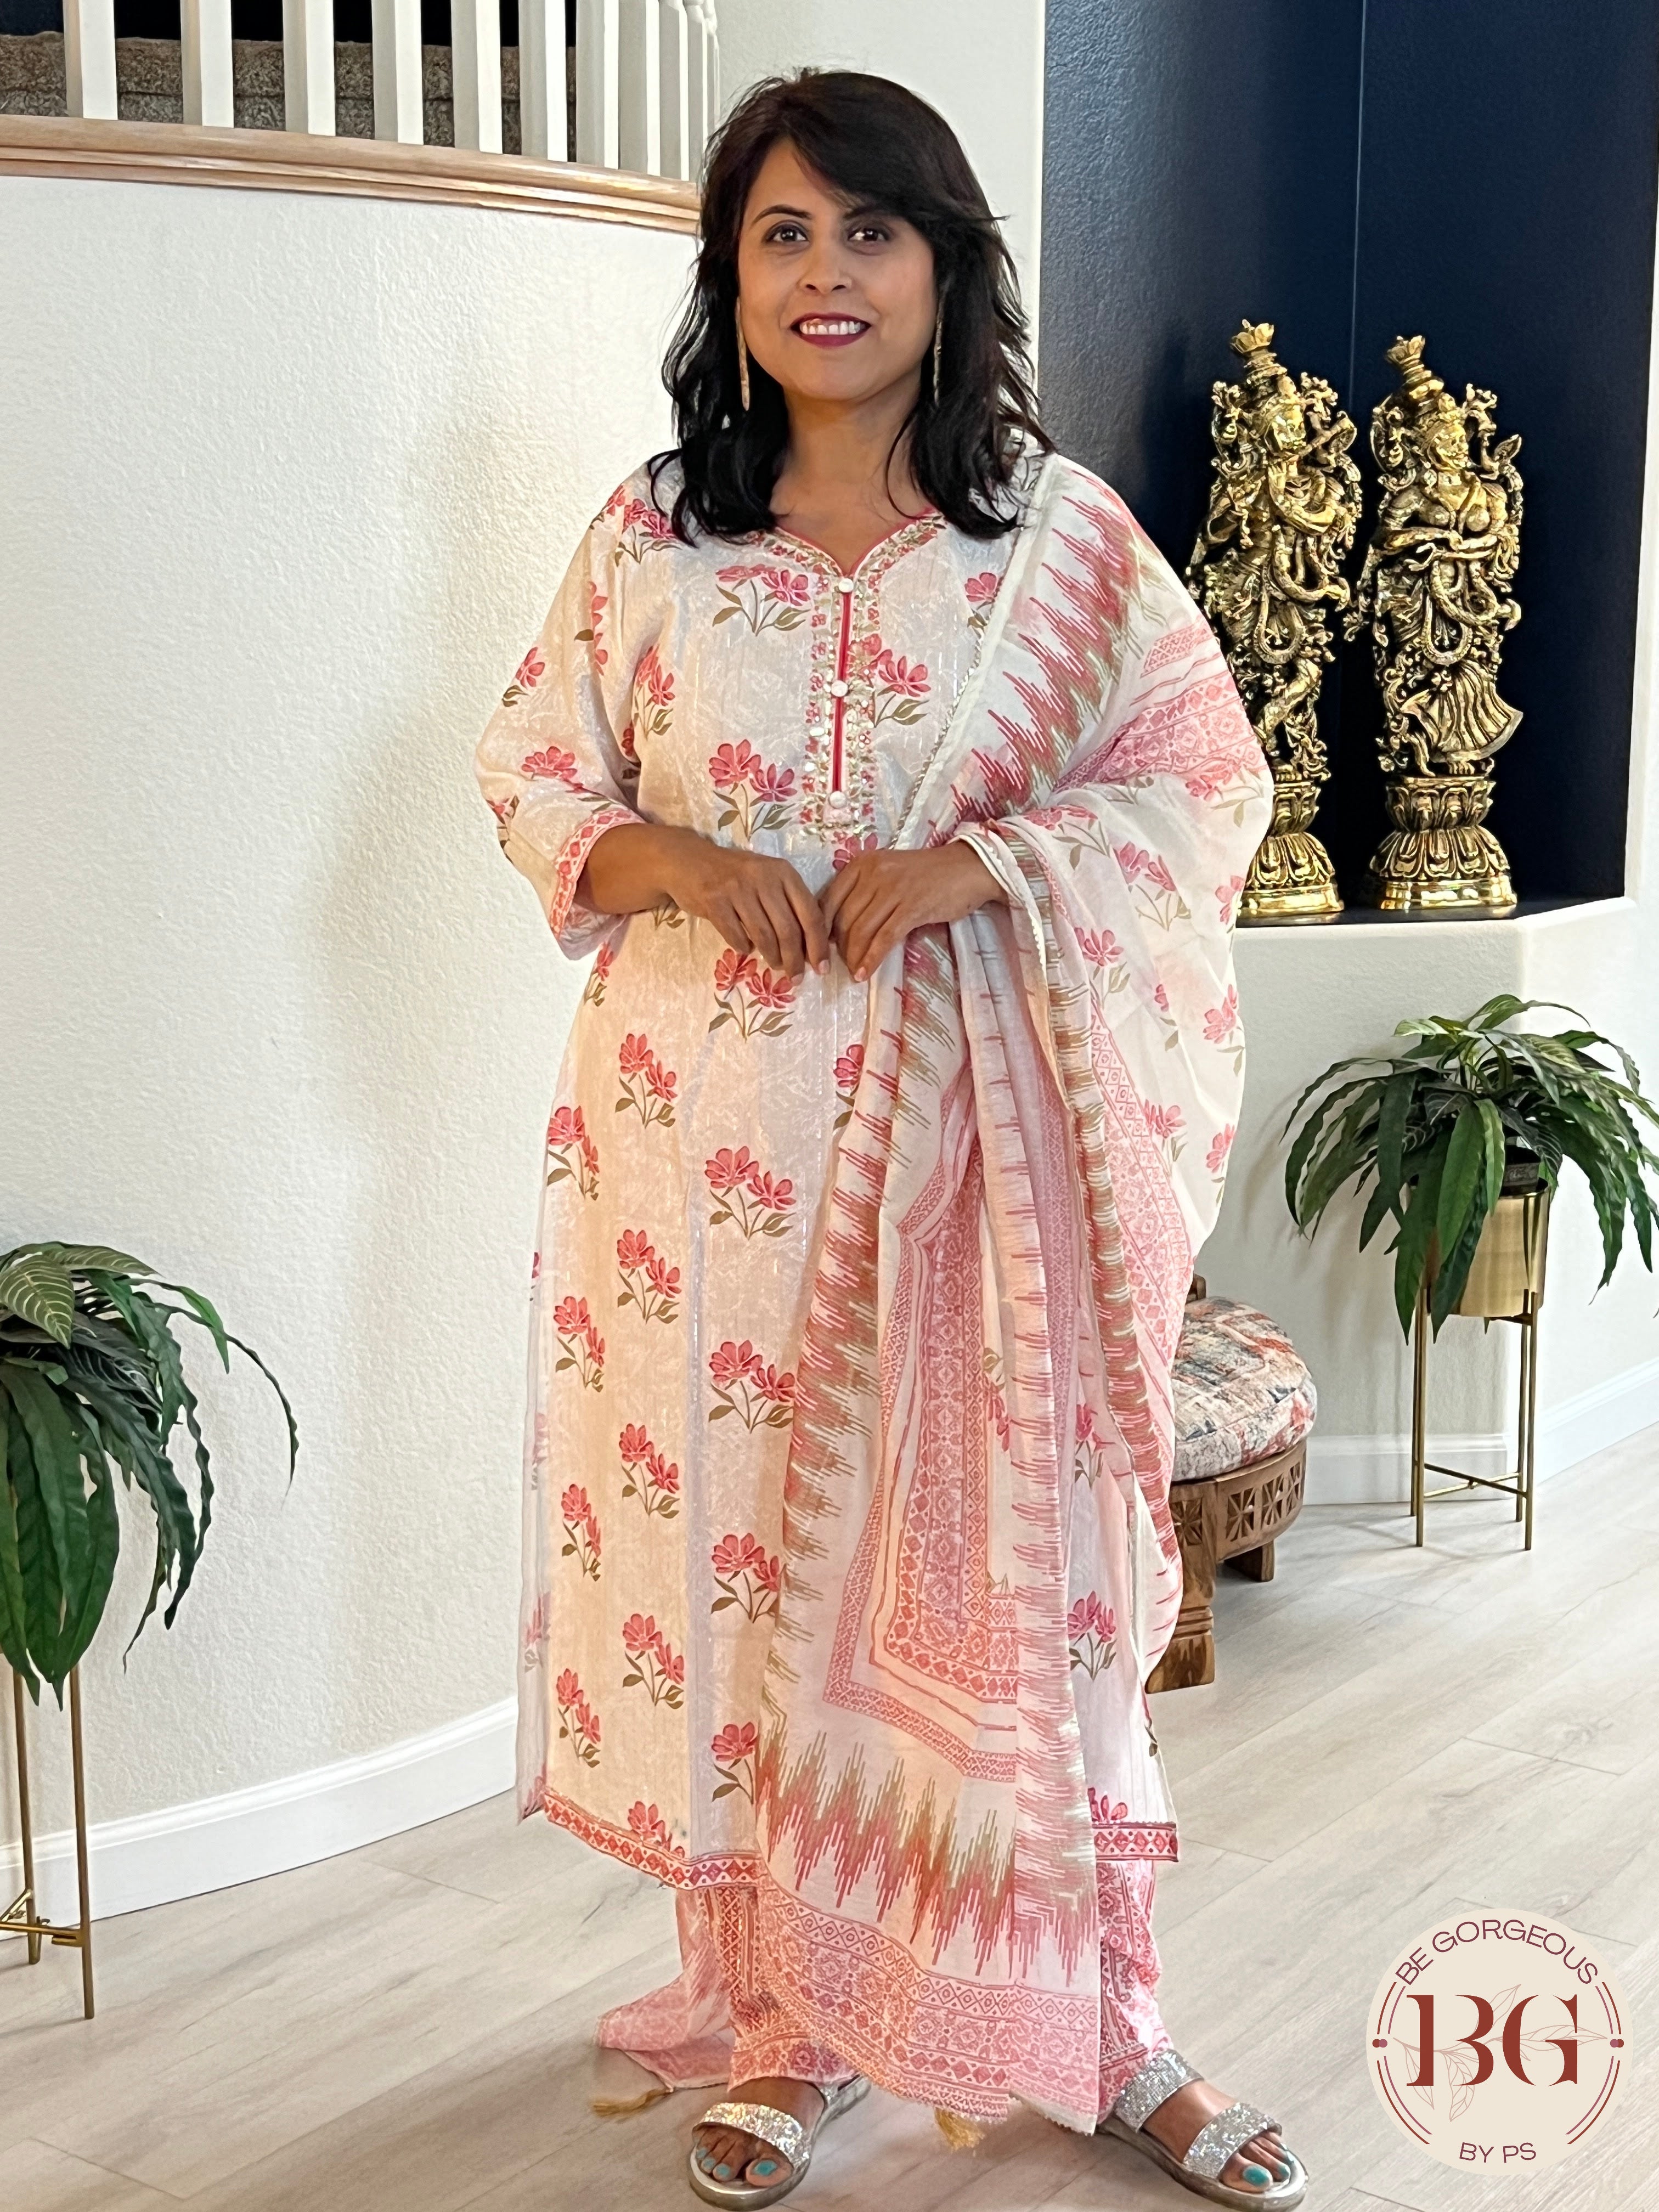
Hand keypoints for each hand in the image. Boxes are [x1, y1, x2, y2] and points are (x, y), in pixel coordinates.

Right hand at [581, 823, 828, 977]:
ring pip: (763, 935)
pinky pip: (736, 936)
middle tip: (796, 977)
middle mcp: (763, 878)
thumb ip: (789, 903)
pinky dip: (743, 947)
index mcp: (783, 872)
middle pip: (788, 929)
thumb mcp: (768, 879)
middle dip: (795, 960)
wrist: (691, 861)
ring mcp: (737, 889)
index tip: (821, 967)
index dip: (818, 945)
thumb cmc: (736, 875)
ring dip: (772, 957)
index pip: (810, 914)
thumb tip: (812, 945)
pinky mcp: (714, 900)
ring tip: (775, 964)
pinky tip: (745, 948)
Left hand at [820, 840, 1005, 981]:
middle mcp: (873, 874)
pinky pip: (884, 938)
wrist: (967, 868)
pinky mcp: (912, 907)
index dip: (819, 929)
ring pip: (861, 930)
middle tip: (835, 967)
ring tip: (852, 972)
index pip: (828, 900)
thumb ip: (863, 892)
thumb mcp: (887, 873)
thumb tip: (838, 928)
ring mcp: (893, 890)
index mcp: (862, 864)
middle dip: (835, 948)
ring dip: (853, 957)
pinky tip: (865, 973)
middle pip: (843, 918)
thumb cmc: (927, 874)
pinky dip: (872, 959)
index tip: (817, 950)